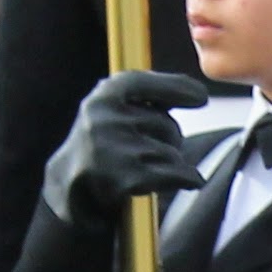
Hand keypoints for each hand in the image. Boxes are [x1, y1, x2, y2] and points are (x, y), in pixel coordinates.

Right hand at [43, 65, 228, 219]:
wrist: (71, 188)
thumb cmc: (104, 144)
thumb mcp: (115, 111)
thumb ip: (147, 97)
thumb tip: (197, 93)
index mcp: (103, 96)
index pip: (144, 83)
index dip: (176, 88)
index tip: (201, 97)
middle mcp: (106, 118)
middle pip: (167, 125)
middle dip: (170, 140)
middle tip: (151, 151)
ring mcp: (114, 149)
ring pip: (172, 152)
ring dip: (171, 163)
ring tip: (146, 168)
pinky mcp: (125, 178)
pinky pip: (177, 174)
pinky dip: (189, 178)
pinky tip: (190, 180)